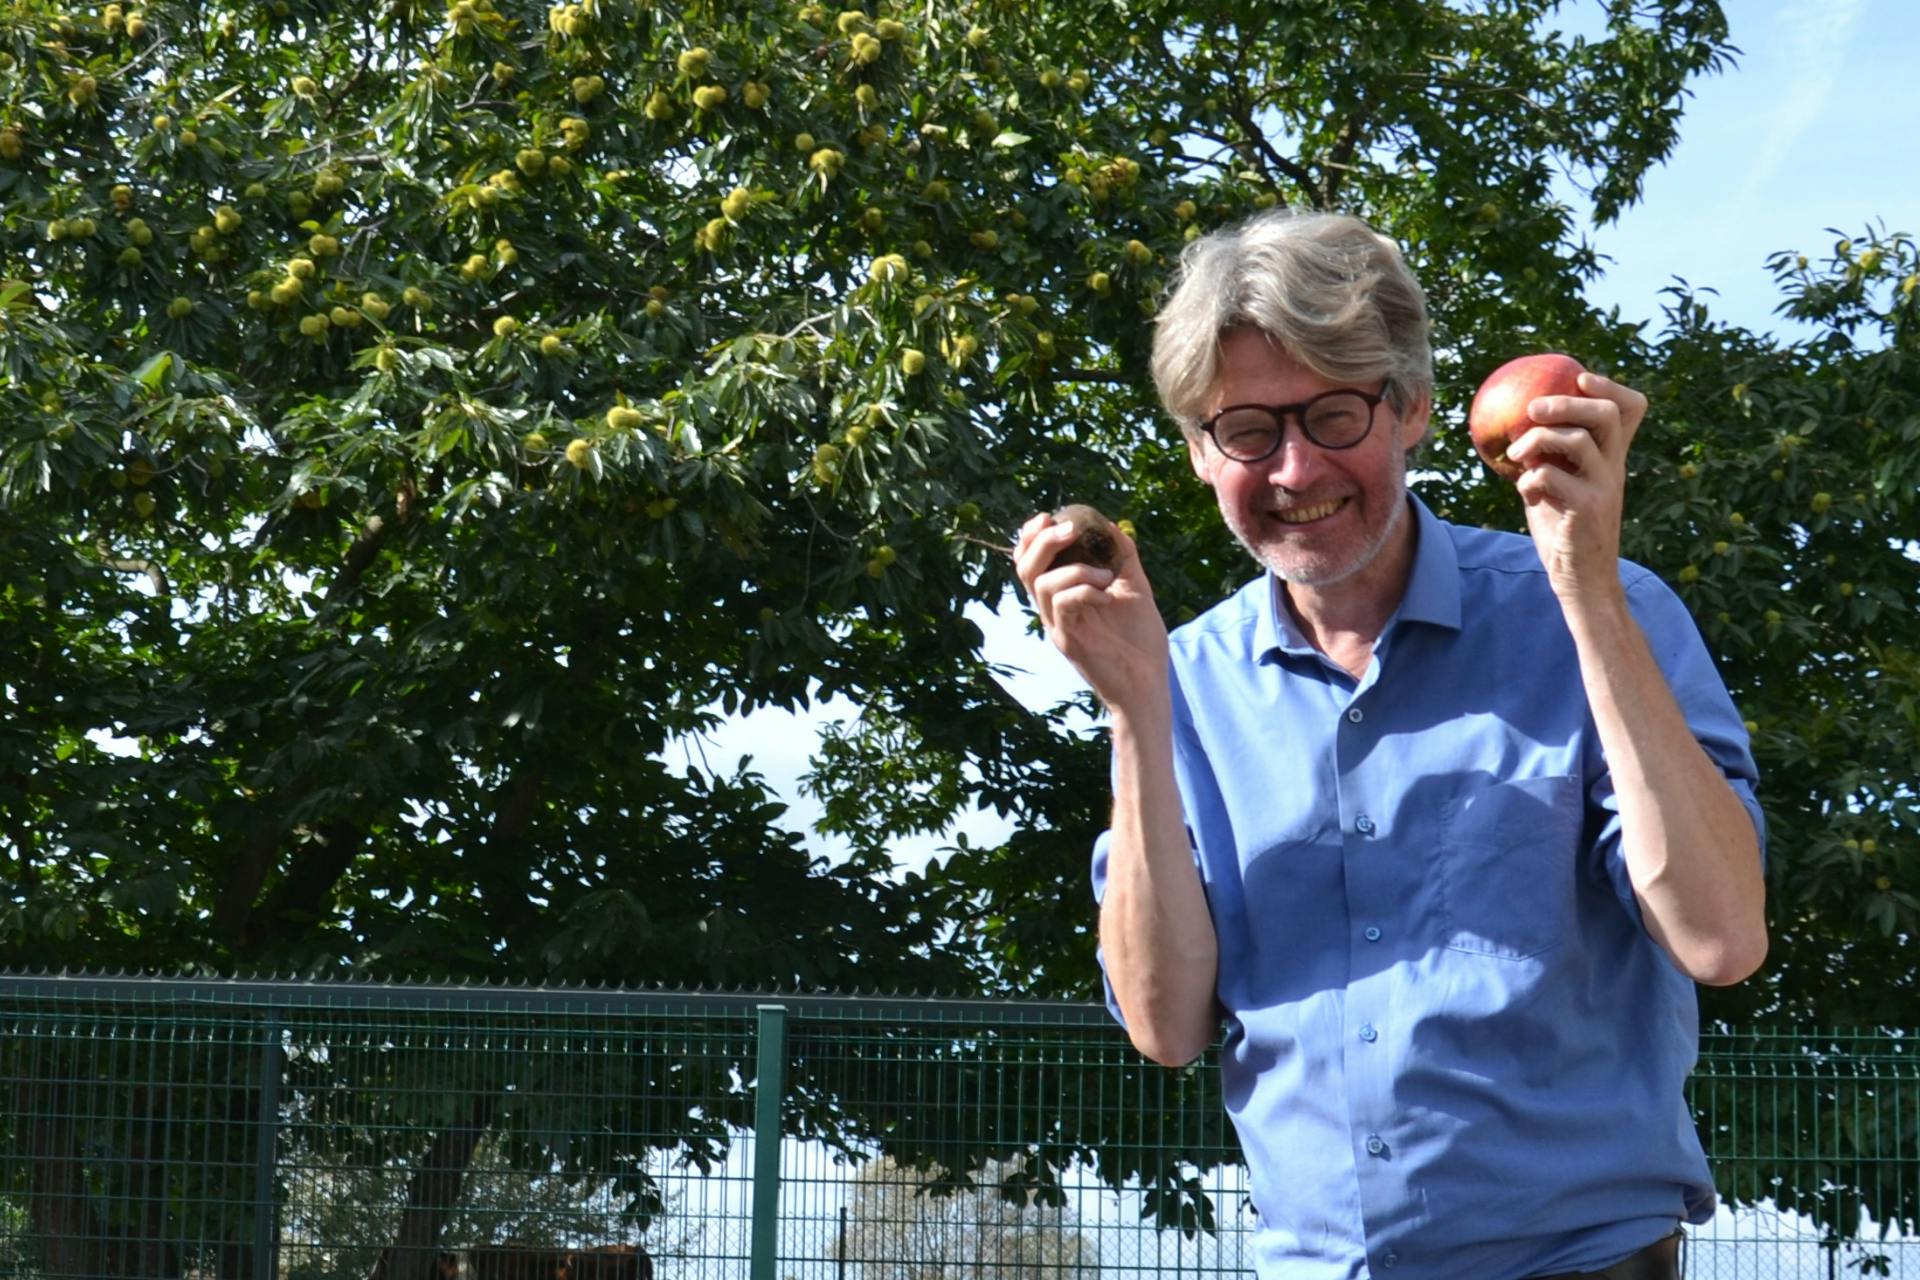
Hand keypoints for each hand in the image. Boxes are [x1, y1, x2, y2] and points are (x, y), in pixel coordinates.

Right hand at [1013, 511, 1169, 717]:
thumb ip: (1122, 556)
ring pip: (1041, 584)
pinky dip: (1083, 589)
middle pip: (1024, 568)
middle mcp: (1052, 610)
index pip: (1029, 561)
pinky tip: (1106, 595)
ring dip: (1073, 568)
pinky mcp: (1068, 641)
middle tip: (1069, 529)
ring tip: (1105, 576)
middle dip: (1041, 541)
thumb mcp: (1135, 587)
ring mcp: (1057, 626)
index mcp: (1062, 596)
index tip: (1049, 517)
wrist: (1148, 684)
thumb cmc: (1141, 641)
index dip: (1030, 536)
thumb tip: (1111, 524)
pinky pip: (1062, 603)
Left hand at [1505, 370, 1646, 609]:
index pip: (1631, 410)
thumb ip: (1547, 457)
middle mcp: (1613, 468)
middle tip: (1531, 408)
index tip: (1580, 378)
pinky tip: (1524, 491)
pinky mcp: (1587, 509)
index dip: (1610, 386)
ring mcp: (1603, 488)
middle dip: (1566, 403)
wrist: (1581, 579)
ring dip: (1537, 440)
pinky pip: (1552, 477)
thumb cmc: (1563, 529)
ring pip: (1578, 440)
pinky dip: (1529, 478)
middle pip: (1606, 415)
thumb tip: (1514, 427)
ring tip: (1515, 455)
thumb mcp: (1556, 485)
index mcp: (1610, 458)